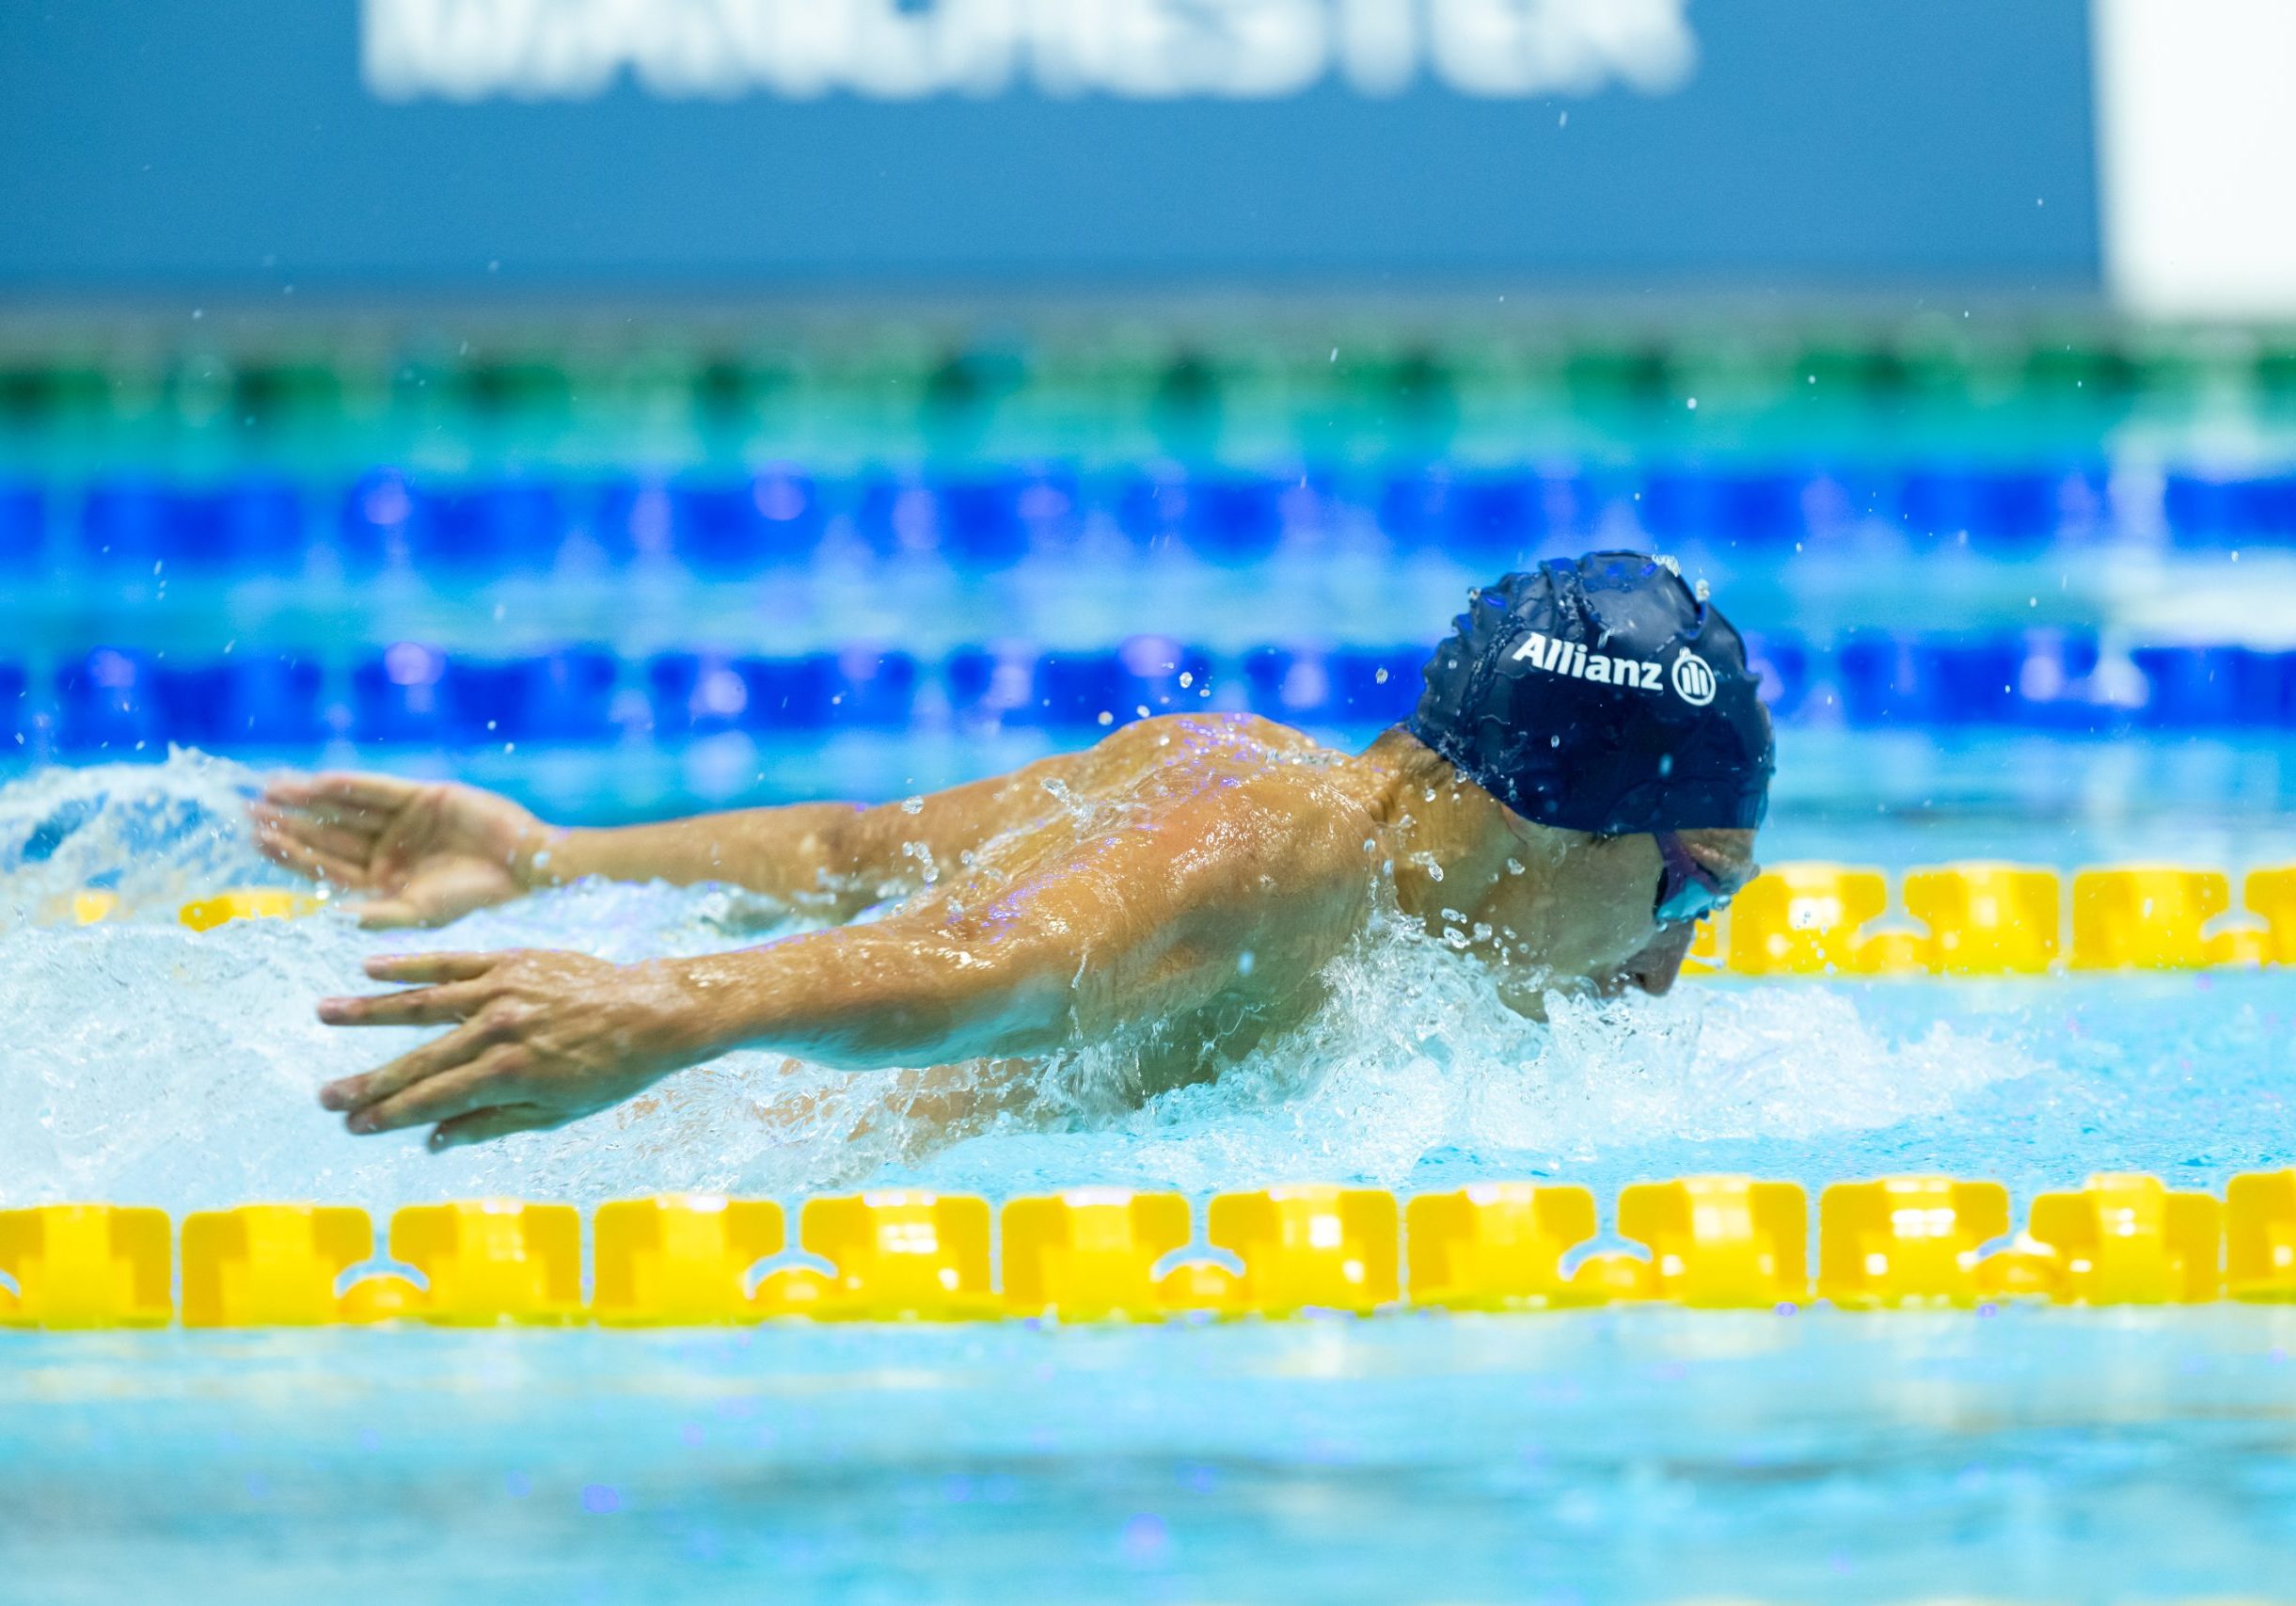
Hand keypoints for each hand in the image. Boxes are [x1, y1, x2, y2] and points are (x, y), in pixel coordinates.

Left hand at [251, 772, 549, 928]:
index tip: (256, 840)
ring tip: (270, 790)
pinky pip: (376, 789)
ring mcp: (402, 822)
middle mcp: (387, 851)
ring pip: (344, 809)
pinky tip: (315, 782)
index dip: (290, 854)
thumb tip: (329, 920)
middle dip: (290, 823)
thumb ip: (377, 915)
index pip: (325, 867)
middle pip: (327, 835)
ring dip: (309, 800)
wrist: (525, 867)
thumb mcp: (420, 913)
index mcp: (382, 883)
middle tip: (249, 811)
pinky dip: (347, 786)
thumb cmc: (476, 898)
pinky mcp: (421, 797)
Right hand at [317, 950, 715, 1148]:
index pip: (433, 1099)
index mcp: (507, 1073)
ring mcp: (501, 991)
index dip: (390, 1115)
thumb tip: (432, 1142)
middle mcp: (497, 1030)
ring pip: (422, 1003)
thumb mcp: (555, 1112)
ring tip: (325, 1013)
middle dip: (369, 1080)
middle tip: (325, 1095)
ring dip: (370, 1011)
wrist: (652, 1012)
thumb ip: (490, 1124)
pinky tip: (371, 966)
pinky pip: (451, 961)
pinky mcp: (510, 961)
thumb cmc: (608, 1071)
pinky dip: (411, 964)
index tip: (353, 1125)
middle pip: (419, 1059)